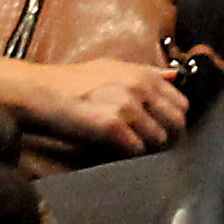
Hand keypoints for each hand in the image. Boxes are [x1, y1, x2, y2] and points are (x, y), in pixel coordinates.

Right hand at [11, 55, 188, 154]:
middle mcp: (139, 88)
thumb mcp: (113, 68)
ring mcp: (127, 107)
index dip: (174, 120)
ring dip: (148, 149)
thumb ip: (146, 72)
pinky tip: (117, 151)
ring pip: (159, 140)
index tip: (164, 130)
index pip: (181, 104)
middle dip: (168, 138)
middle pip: (176, 124)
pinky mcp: (113, 126)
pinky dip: (130, 155)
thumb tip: (173, 76)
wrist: (42, 94)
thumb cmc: (73, 83)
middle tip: (151, 146)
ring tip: (130, 149)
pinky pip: (138, 150)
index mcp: (143, 74)